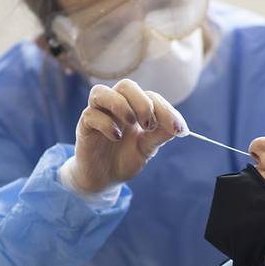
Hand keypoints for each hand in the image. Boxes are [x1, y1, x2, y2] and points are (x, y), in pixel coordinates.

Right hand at [67, 79, 187, 192]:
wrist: (104, 179)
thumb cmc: (126, 158)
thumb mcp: (148, 148)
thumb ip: (161, 135)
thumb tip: (180, 127)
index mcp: (134, 108)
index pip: (150, 96)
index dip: (166, 110)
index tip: (178, 129)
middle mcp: (115, 106)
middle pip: (126, 85)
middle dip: (142, 102)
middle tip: (149, 124)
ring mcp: (98, 114)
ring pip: (101, 92)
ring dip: (120, 105)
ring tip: (132, 123)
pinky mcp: (84, 127)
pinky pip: (90, 114)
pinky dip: (106, 123)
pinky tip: (116, 137)